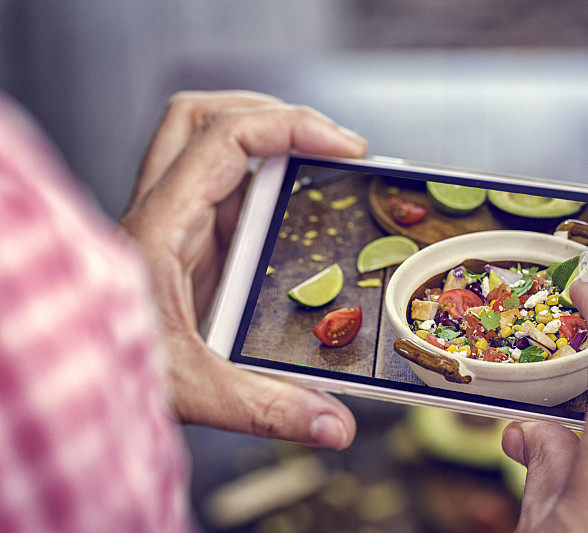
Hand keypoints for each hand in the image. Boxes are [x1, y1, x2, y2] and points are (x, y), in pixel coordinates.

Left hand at [120, 91, 366, 448]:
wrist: (63, 387)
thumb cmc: (102, 375)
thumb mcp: (189, 390)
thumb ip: (265, 406)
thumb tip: (334, 424)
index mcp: (160, 227)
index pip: (223, 136)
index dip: (290, 126)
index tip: (344, 147)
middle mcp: (163, 216)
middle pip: (206, 119)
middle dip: (274, 116)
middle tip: (328, 146)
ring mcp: (172, 229)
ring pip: (214, 153)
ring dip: (269, 150)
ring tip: (321, 169)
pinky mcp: (184, 250)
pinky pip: (227, 198)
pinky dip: (266, 193)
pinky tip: (297, 223)